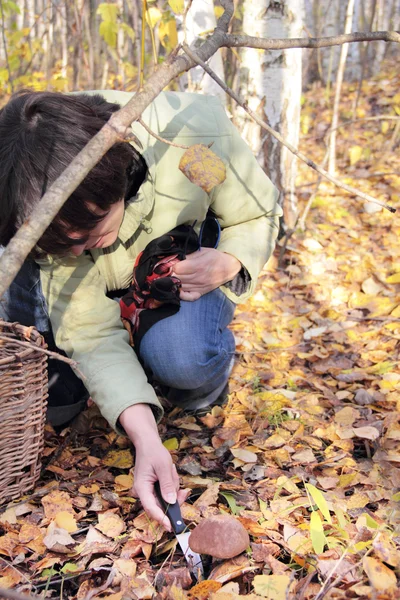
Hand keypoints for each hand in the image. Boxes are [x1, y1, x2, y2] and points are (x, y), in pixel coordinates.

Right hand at [119, 403, 188, 529]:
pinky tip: (171, 474)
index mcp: (142, 488)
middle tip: (184, 491)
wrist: (148, 444)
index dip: (162, 518)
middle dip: (173, 499)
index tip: (172, 527)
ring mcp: (148, 492)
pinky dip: (171, 487)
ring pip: (165, 499)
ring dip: (173, 488)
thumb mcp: (163, 466)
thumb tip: (171, 502)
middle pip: (160, 506)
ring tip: (171, 471)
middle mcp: (143, 493)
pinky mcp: (153, 489)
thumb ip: (167, 485)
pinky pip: (165, 494)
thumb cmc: (154, 452)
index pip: (151, 508)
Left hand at [172, 248, 240, 300]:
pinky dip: (181, 294)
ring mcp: (199, 287)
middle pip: (176, 278)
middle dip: (171, 273)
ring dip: (174, 282)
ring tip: (173, 277)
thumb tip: (175, 258)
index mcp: (198, 265)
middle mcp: (198, 278)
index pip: (177, 268)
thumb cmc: (214, 257)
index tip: (172, 262)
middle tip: (170, 270)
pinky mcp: (201, 293)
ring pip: (180, 287)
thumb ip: (188, 255)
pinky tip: (178, 288)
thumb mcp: (202, 251)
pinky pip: (188, 297)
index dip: (172, 264)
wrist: (228, 267)